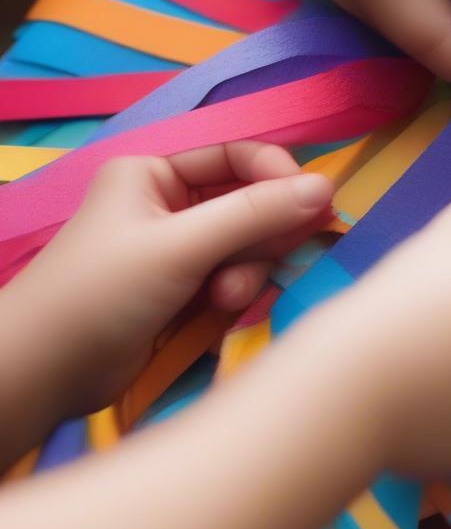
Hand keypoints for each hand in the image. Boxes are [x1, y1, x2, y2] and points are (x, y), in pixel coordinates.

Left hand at [0, 142, 332, 417]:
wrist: (46, 372)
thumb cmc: (102, 292)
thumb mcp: (181, 246)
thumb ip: (255, 214)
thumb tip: (327, 187)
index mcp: (156, 172)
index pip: (237, 156)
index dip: (279, 177)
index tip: (316, 206)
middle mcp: (170, 203)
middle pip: (249, 203)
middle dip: (260, 236)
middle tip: (273, 259)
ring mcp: (179, 248)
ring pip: (248, 245)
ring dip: (247, 271)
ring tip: (224, 299)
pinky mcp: (187, 289)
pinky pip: (236, 276)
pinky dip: (236, 292)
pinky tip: (219, 311)